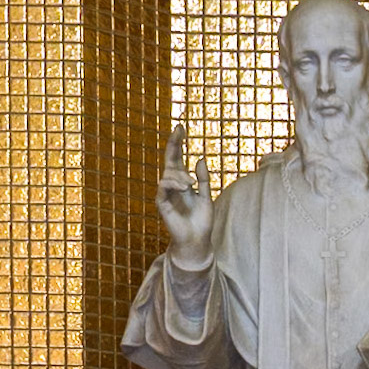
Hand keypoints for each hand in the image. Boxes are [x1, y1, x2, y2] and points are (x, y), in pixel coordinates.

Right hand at [157, 124, 213, 266]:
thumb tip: (200, 159)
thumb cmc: (201, 222)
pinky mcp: (162, 205)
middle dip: (173, 145)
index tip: (180, 127)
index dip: (177, 143)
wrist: (198, 241)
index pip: (177, 159)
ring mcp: (166, 195)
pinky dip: (173, 185)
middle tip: (179, 132)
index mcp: (182, 182)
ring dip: (179, 175)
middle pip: (169, 161)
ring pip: (167, 174)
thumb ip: (203, 179)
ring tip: (190, 184)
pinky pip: (163, 188)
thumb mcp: (206, 196)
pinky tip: (185, 187)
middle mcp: (172, 187)